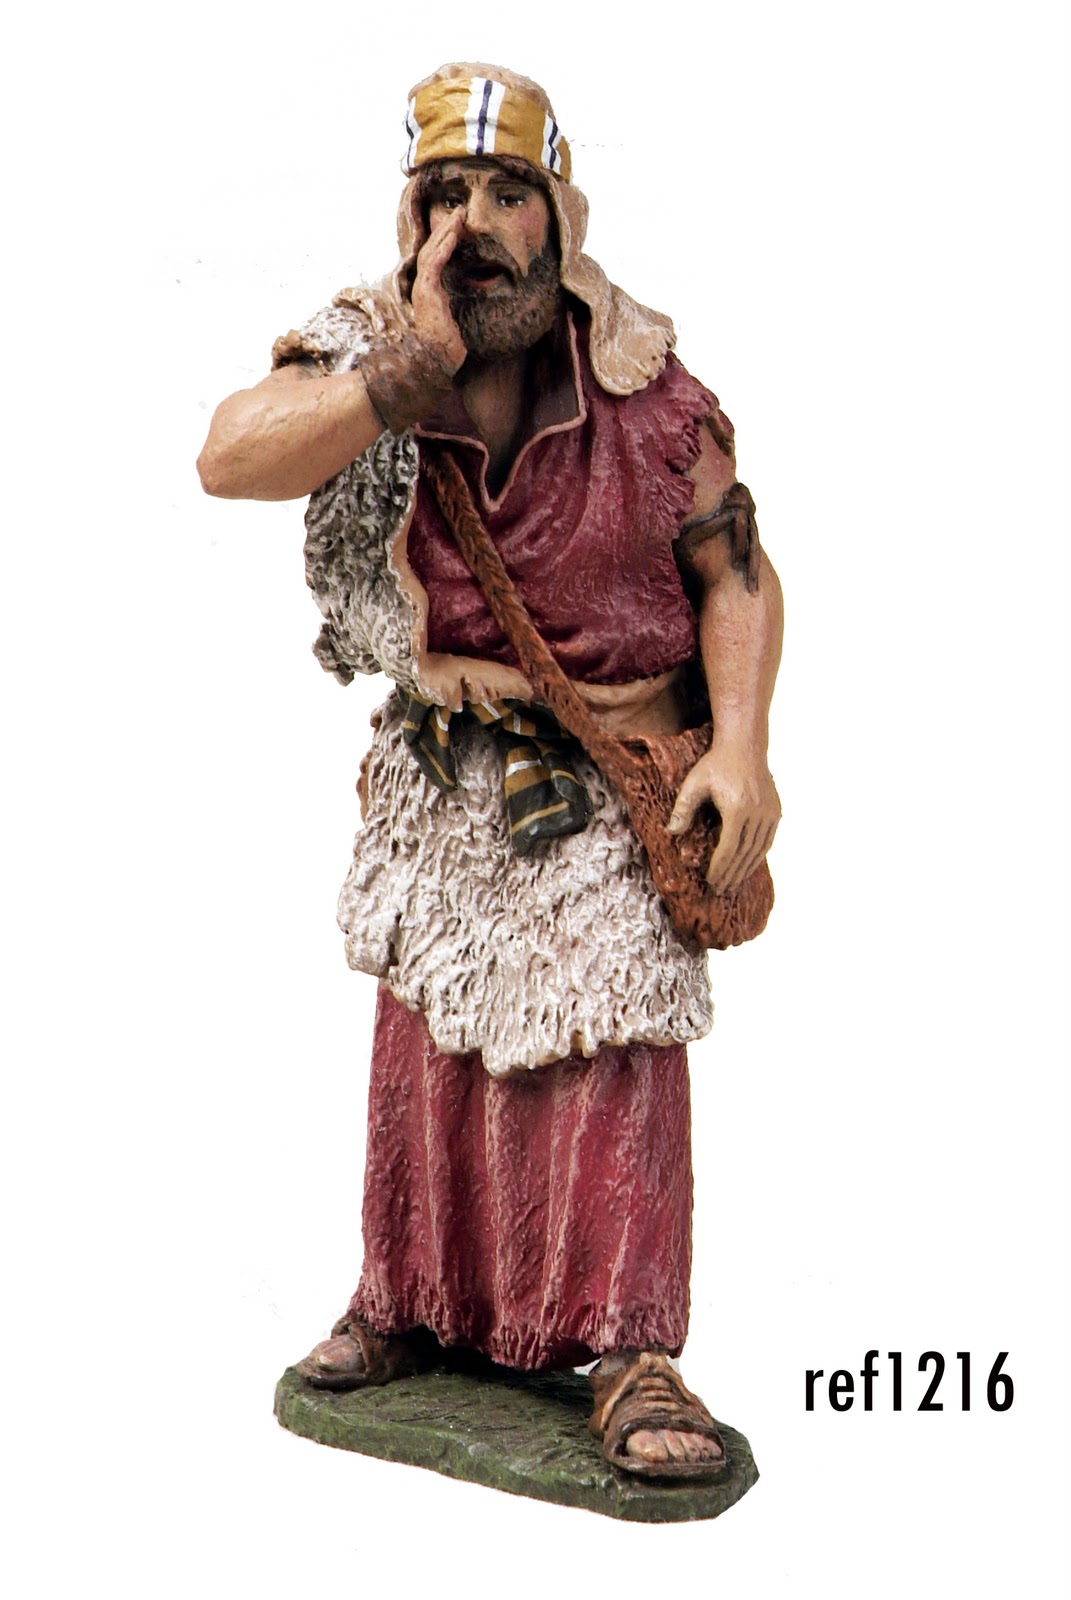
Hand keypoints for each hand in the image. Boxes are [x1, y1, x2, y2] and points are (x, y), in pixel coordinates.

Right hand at [411, 213, 465, 373]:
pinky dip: (444, 248)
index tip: (460, 226)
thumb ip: (454, 304)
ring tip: (459, 216)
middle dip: (447, 229)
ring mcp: (423, 288)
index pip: (436, 258)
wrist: (436, 359)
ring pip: (432, 251)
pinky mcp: (427, 292)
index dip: (446, 240)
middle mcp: (423, 286)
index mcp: (430, 290)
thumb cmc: (446, 345)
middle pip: (432, 249)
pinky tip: (453, 234)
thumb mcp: (454, 317)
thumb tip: (467, 300)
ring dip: (446, 232)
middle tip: (460, 212)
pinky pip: (434, 264)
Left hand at [667, 747, 780, 894]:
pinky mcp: (776, 811)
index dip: (720, 868)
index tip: (711, 881)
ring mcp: (770, 813)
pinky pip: (768, 841)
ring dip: (745, 869)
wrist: (745, 746)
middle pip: (744, 853)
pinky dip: (757, 856)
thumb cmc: (716, 764)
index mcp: (738, 808)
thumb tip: (671, 833)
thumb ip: (683, 808)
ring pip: (758, 850)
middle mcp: (758, 813)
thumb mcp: (694, 783)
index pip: (729, 848)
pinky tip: (748, 866)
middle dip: (732, 874)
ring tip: (733, 884)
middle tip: (720, 890)